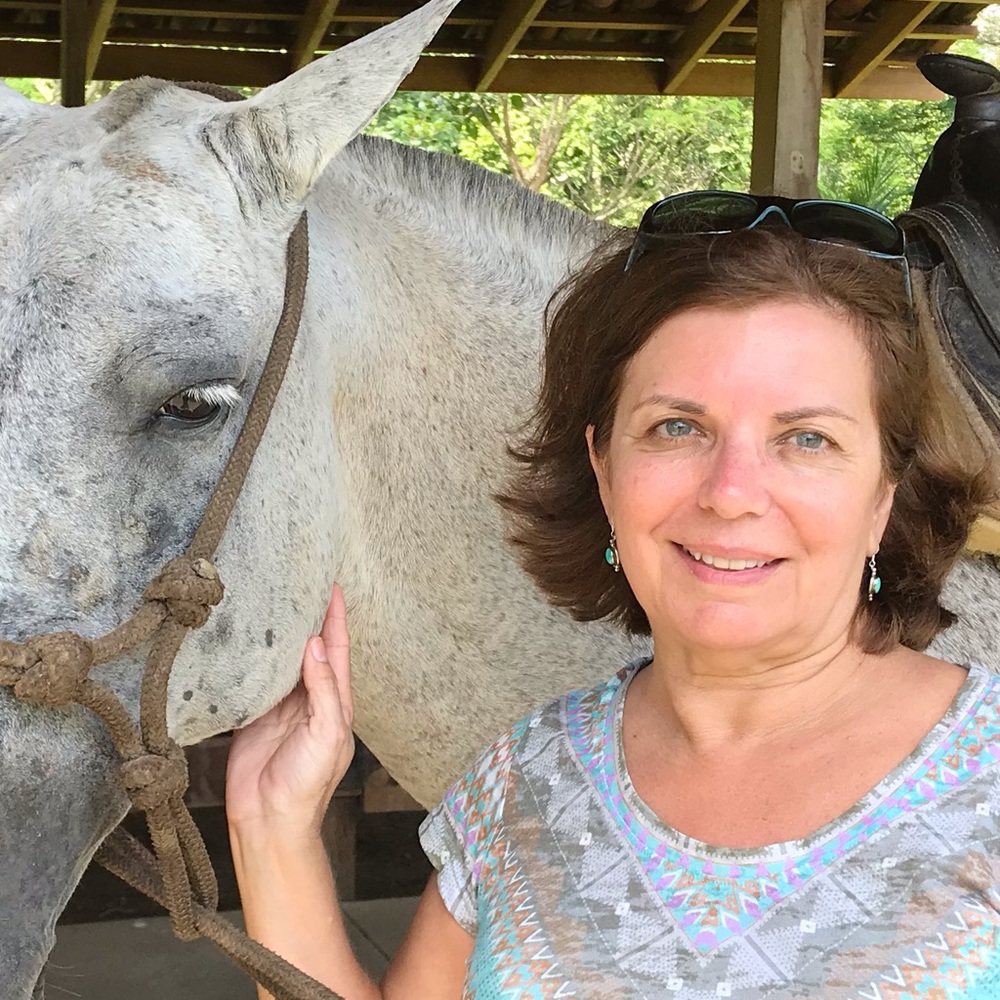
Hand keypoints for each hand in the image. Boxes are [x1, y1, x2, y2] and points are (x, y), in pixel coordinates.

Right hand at [226, 583, 354, 837]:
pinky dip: (251, 658)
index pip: (337, 647)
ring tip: (269, 598)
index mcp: (335, 699)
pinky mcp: (252, 714)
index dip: (335, 617)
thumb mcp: (327, 734)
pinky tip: (243, 637)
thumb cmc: (307, 784)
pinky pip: (253, 678)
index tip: (331, 585)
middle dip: (307, 616)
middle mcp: (308, 696)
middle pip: (309, 647)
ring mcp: (280, 704)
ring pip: (281, 659)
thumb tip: (315, 645)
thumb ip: (325, 690)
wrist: (269, 821)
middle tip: (298, 580)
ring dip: (278, 632)